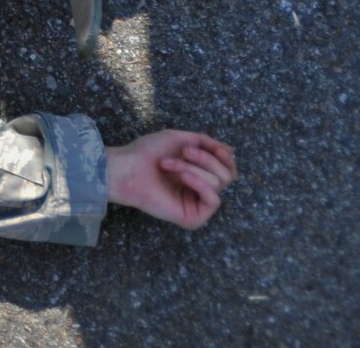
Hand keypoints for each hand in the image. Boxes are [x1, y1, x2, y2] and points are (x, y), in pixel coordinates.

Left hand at [106, 129, 236, 229]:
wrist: (127, 167)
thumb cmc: (147, 153)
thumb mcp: (180, 139)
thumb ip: (206, 142)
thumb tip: (232, 150)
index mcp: (198, 173)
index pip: (227, 170)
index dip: (226, 158)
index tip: (218, 149)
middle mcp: (200, 191)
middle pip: (226, 175)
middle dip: (206, 159)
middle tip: (184, 151)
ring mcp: (196, 206)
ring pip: (217, 183)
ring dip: (191, 167)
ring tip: (167, 164)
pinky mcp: (192, 218)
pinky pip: (213, 200)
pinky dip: (199, 183)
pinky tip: (182, 177)